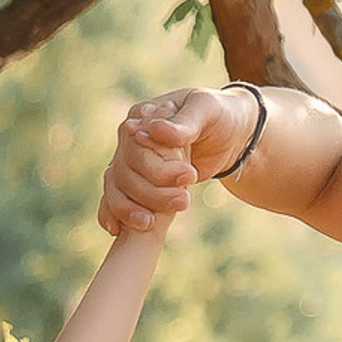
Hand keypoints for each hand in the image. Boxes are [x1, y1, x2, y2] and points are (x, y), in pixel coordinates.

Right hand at [97, 86, 256, 234]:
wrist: (228, 135)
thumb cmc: (218, 115)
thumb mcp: (206, 110)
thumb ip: (183, 122)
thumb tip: (155, 130)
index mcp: (140, 116)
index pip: (135, 147)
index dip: (155, 167)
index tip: (188, 177)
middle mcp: (128, 140)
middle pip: (124, 172)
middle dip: (150, 192)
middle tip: (184, 201)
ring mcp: (129, 163)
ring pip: (116, 189)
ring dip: (130, 209)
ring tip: (152, 224)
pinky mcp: (135, 182)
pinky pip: (114, 199)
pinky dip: (112, 214)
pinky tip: (116, 230)